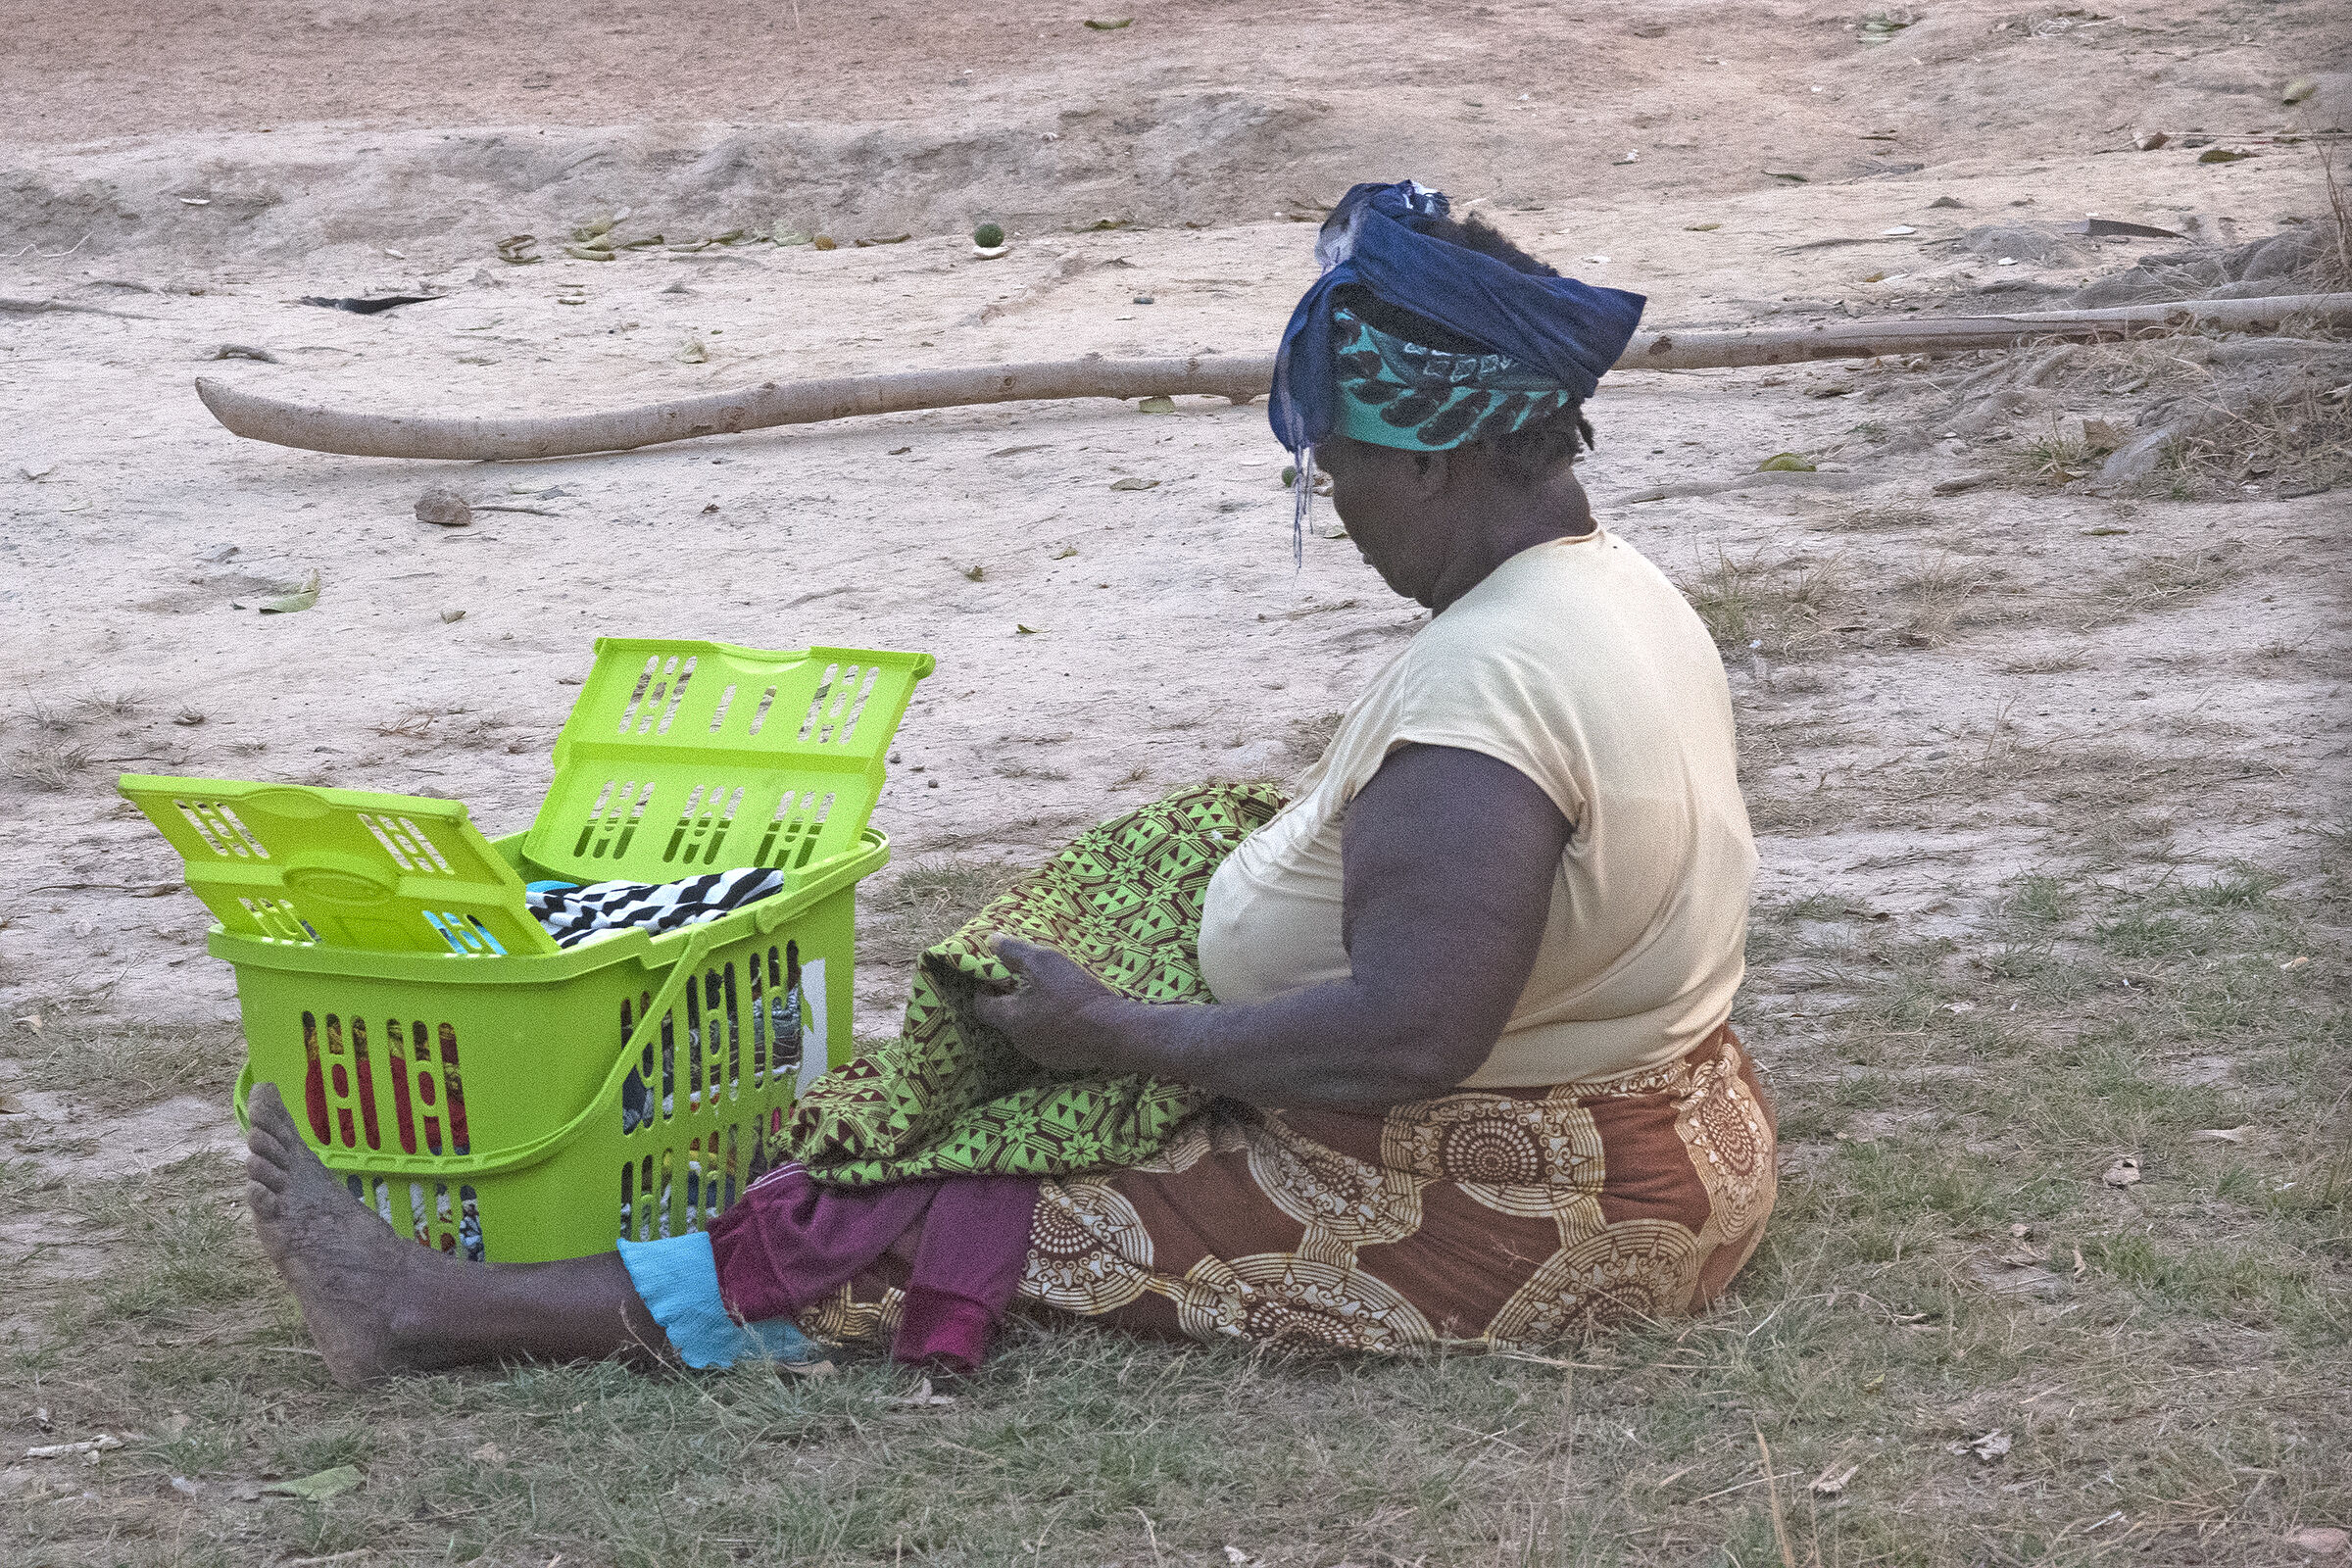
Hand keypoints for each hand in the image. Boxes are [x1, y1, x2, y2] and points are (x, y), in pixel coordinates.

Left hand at [970, 935, 1127, 1073]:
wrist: (1113, 1032)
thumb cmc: (1074, 995)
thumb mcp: (1044, 962)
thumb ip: (1015, 951)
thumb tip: (992, 941)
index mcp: (1010, 1019)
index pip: (981, 1007)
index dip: (985, 989)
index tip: (996, 977)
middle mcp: (1020, 1042)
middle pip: (1006, 1018)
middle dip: (1013, 999)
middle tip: (1029, 981)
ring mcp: (1041, 1055)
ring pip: (1028, 1030)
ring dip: (1034, 1013)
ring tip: (1053, 995)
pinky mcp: (1062, 1061)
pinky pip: (1049, 1041)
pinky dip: (1053, 1027)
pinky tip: (1071, 1014)